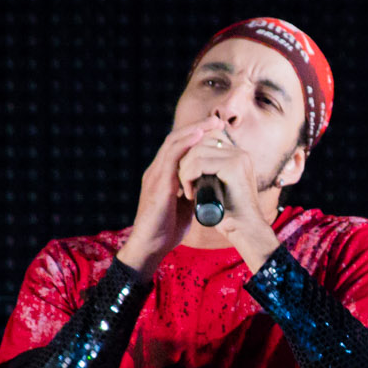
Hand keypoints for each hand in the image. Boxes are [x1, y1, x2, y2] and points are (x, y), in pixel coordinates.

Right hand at [115, 117, 222, 273]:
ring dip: (194, 131)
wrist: (150, 247)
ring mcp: (155, 176)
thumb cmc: (166, 230)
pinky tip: (198, 138)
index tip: (215, 130)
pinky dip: (185, 145)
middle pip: (175, 140)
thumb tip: (210, 184)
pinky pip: (171, 159)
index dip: (195, 136)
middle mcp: (156, 171)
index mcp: (162, 176)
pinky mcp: (157, 185)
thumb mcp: (184, 206)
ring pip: (172, 144)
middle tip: (217, 120)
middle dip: (197, 128)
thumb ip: (193, 192)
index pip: (178, 148)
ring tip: (211, 123)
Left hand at [174, 119, 262, 234]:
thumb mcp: (216, 188)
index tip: (184, 179)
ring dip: (185, 171)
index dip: (189, 158)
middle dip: (184, 162)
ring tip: (186, 190)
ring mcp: (239, 158)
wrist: (244, 232)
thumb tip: (187, 163)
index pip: (205, 142)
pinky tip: (189, 193)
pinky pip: (199, 163)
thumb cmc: (228, 216)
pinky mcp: (234, 166)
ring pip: (197, 151)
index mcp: (237, 156)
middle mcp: (240, 153)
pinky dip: (188, 177)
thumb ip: (208, 174)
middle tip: (182, 185)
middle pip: (199, 143)